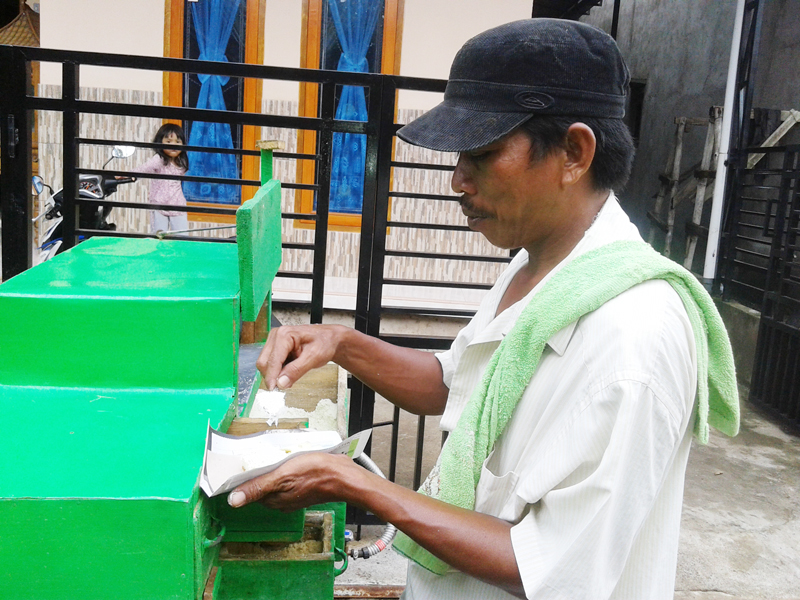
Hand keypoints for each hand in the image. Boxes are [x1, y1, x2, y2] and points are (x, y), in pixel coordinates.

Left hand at [227, 452, 357, 511]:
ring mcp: (293, 495)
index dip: (245, 477)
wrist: (343, 476)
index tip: (243, 463)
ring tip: (277, 455)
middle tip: (260, 455)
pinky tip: (291, 460)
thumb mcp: (282, 476)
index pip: (249, 490)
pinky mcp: (303, 488)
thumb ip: (257, 487)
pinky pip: (288, 479)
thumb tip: (233, 501)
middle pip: (262, 485)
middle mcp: (281, 501)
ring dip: (273, 469)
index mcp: (272, 500)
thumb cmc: (315, 474)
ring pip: (275, 482)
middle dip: (259, 471)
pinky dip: (286, 469)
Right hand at [256, 324, 346, 389]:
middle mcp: (276, 336)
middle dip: (273, 376)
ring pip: (265, 364)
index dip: (271, 376)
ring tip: (293, 373)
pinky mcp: (275, 348)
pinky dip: (278, 371)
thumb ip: (297, 370)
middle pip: (264, 362)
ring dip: (276, 374)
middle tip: (288, 383)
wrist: (329, 339)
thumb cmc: (324, 343)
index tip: (273, 390)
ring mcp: (274, 341)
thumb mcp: (314, 357)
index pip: (272, 360)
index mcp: (284, 335)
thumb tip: (281, 383)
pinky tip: (290, 370)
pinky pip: (271, 364)